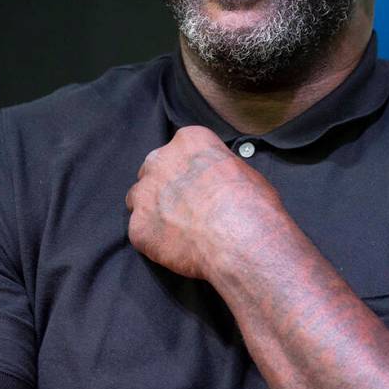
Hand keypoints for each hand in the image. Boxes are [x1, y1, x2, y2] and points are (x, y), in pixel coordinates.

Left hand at [125, 126, 282, 279]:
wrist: (239, 240)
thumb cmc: (251, 205)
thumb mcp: (243, 170)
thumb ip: (218, 170)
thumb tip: (218, 181)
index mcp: (188, 141)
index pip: (181, 149)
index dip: (189, 169)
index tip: (198, 183)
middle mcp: (160, 161)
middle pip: (154, 169)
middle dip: (165, 185)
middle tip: (186, 205)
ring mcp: (144, 194)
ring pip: (139, 198)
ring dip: (154, 210)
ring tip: (178, 228)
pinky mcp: (138, 227)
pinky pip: (141, 231)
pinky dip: (155, 240)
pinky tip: (176, 247)